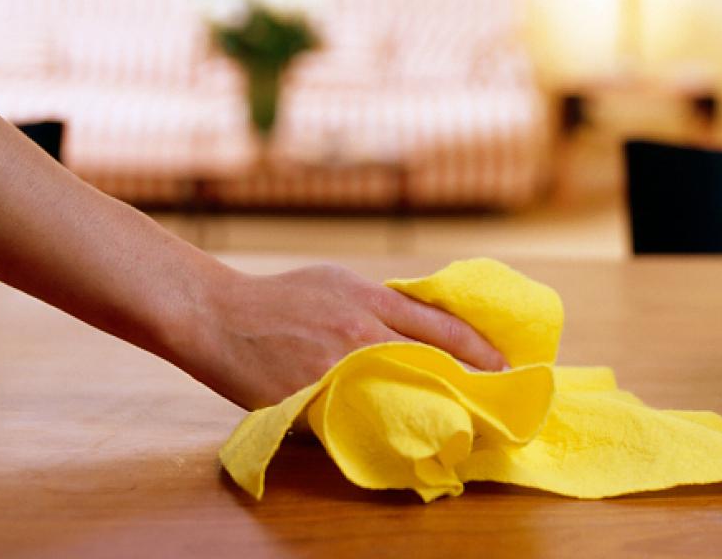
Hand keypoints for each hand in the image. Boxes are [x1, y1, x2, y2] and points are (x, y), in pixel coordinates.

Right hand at [183, 263, 507, 409]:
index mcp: (369, 299)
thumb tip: (417, 324)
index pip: (441, 326)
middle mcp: (359, 331)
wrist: (216, 315)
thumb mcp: (336, 282)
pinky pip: (355, 417)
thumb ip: (377, 303)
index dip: (479, 350)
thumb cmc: (279, 297)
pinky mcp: (310, 398)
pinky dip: (380, 426)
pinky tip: (401, 438)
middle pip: (429, 360)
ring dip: (432, 407)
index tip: (505, 367)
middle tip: (495, 401)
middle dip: (468, 382)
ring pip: (399, 391)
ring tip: (460, 422)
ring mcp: (334, 367)